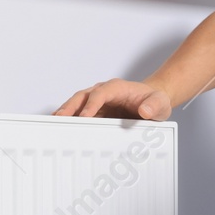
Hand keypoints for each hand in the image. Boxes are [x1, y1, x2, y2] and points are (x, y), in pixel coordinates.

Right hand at [53, 78, 172, 119]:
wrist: (153, 101)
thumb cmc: (155, 100)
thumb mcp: (160, 104)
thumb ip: (153, 106)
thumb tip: (145, 111)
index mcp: (117, 88)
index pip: (100, 94)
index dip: (91, 104)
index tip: (84, 116)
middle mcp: (104, 92)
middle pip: (83, 96)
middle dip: (70, 106)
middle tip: (60, 117)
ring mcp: (98, 101)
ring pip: (77, 104)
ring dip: (66, 112)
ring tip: (54, 122)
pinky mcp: (96, 111)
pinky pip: (80, 113)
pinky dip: (70, 118)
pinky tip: (61, 126)